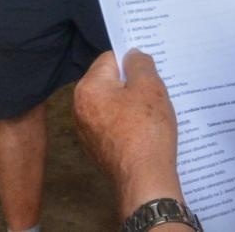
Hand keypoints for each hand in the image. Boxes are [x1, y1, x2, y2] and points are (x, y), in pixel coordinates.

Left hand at [74, 50, 184, 213]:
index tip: (149, 72)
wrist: (145, 180)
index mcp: (88, 88)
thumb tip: (133, 55)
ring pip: (112, 104)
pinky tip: (145, 132)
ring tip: (152, 115)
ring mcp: (87, 130)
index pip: (109, 59)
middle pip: (109, 82)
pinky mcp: (97, 148)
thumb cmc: (146, 132)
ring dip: (131, 105)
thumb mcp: (149, 87)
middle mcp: (80, 108)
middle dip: (132, 85)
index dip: (132, 63)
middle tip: (154, 94)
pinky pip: (113, 124)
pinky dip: (128, 124)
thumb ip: (140, 64)